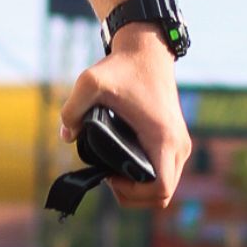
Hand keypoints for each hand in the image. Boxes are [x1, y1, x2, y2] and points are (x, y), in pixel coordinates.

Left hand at [58, 25, 190, 208]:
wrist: (147, 51)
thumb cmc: (123, 67)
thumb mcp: (89, 82)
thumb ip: (71, 108)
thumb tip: (66, 136)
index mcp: (162, 138)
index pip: (161, 189)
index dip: (134, 194)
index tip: (111, 177)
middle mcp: (178, 145)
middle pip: (164, 195)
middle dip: (134, 195)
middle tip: (109, 176)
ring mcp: (180, 144)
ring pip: (166, 186)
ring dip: (142, 187)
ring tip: (115, 171)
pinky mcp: (177, 140)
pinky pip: (166, 172)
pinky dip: (148, 176)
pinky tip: (125, 163)